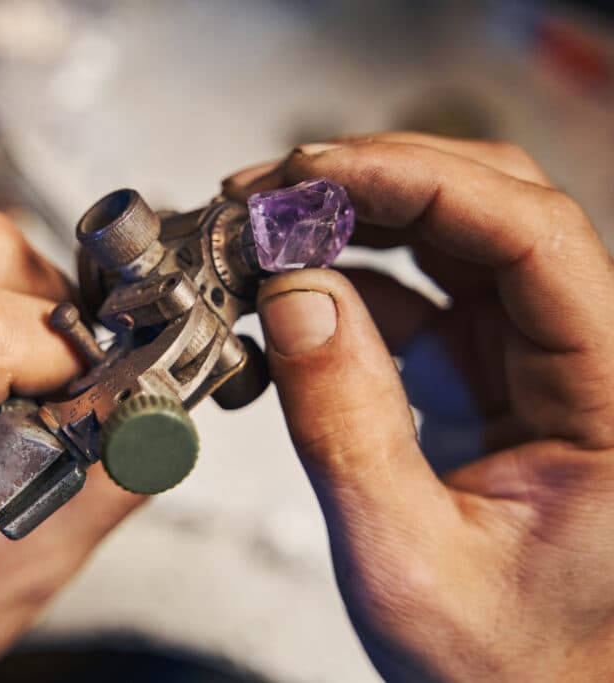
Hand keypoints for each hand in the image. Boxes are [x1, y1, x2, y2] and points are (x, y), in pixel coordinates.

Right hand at [226, 133, 613, 680]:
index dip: (419, 181)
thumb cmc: (506, 659)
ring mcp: (531, 356)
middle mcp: (584, 357)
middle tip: (271, 187)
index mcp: (612, 399)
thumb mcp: (405, 561)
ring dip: (354, 214)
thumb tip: (292, 297)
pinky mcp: (484, 368)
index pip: (533, 238)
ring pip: (453, 233)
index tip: (315, 173)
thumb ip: (344, 429)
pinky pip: (417, 287)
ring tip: (265, 222)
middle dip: (375, 180)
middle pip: (494, 208)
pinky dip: (347, 270)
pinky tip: (288, 279)